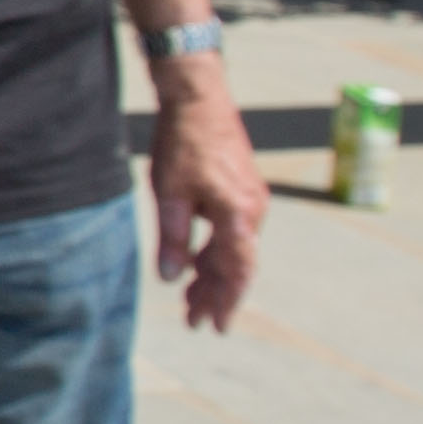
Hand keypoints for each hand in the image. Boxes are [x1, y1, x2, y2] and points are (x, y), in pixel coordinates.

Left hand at [150, 74, 262, 329]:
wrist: (198, 98)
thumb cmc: (183, 143)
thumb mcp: (170, 194)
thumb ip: (174, 239)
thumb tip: (172, 278)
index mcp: (238, 214)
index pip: (238, 271)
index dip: (227, 301)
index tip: (214, 326)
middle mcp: (252, 210)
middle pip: (237, 265)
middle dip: (216, 295)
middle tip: (193, 321)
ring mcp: (251, 200)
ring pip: (234, 250)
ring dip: (214, 275)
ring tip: (191, 301)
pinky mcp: (242, 191)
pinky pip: (232, 233)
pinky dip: (215, 253)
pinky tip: (197, 266)